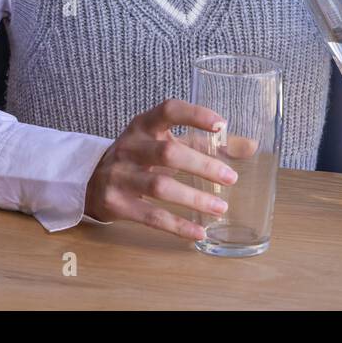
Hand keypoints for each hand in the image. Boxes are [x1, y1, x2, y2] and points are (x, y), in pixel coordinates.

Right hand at [83, 98, 239, 240]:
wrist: (90, 180)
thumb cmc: (139, 156)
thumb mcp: (163, 142)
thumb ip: (204, 143)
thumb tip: (250, 146)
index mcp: (144, 125)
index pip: (169, 110)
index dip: (195, 115)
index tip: (221, 125)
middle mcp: (130, 146)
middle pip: (168, 153)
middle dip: (203, 165)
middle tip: (231, 178)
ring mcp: (120, 175)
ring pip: (160, 186)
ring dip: (194, 198)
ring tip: (221, 209)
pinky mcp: (116, 203)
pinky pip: (151, 216)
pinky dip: (178, 225)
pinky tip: (199, 232)